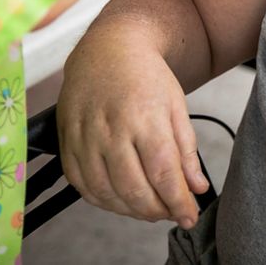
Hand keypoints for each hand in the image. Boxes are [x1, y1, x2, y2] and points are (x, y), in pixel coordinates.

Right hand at [57, 43, 208, 228]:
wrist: (108, 49)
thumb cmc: (146, 76)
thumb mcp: (177, 106)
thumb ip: (187, 150)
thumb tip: (197, 187)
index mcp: (145, 117)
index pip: (164, 174)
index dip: (179, 202)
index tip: (190, 216)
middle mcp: (112, 129)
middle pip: (134, 189)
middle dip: (158, 210)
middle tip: (172, 213)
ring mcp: (85, 137)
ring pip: (107, 193)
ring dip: (131, 210)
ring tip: (150, 208)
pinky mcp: (67, 142)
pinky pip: (82, 185)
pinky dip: (103, 201)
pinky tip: (120, 199)